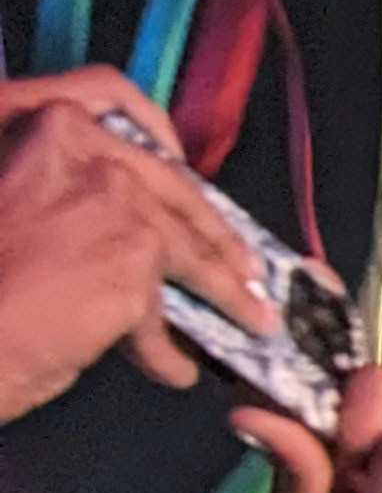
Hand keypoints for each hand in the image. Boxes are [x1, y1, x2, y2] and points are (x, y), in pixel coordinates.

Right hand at [0, 75, 271, 419]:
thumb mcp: (18, 205)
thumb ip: (76, 199)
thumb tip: (132, 233)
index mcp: (54, 125)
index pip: (137, 141)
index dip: (175, 174)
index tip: (196, 196)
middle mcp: (91, 151)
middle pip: (176, 193)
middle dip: (218, 240)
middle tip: (246, 268)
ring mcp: (118, 201)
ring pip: (187, 250)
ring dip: (222, 293)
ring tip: (245, 319)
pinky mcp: (134, 255)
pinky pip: (161, 309)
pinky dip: (165, 346)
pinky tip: (172, 367)